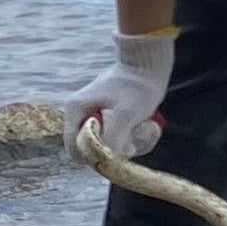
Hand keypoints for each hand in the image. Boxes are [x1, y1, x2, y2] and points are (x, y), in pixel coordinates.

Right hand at [66, 31, 177, 153]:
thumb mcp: (125, 114)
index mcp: (76, 112)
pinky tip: (148, 125)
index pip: (76, 150)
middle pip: (97, 152)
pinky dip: (139, 138)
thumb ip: (113, 139)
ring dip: (135, 142)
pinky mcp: (113, 122)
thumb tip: (109, 160)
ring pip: (114, 149)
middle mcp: (83, 117)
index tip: (120, 146)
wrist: (150, 65)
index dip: (96, 156)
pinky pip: (124, 142)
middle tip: (138, 130)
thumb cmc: (137, 86)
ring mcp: (98, 120)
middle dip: (121, 147)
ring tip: (147, 125)